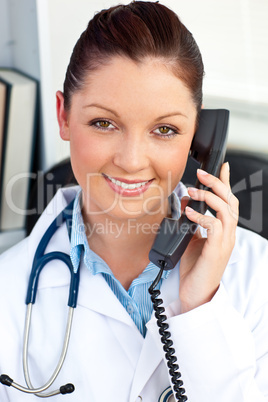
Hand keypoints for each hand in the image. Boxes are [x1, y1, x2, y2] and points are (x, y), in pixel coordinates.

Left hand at [179, 162, 238, 312]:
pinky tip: (189, 212)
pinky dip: (202, 216)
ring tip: (193, 191)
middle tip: (201, 173)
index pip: (228, 202)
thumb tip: (185, 201)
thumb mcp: (191, 238)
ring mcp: (224, 243)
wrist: (195, 294)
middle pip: (230, 202)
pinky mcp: (217, 251)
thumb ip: (192, 221)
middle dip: (217, 184)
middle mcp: (228, 234)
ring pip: (226, 211)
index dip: (226, 183)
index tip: (221, 166)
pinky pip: (214, 227)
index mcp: (223, 230)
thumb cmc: (194, 268)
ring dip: (209, 198)